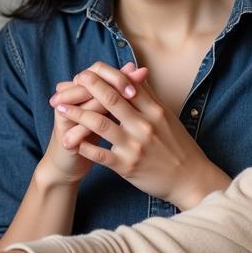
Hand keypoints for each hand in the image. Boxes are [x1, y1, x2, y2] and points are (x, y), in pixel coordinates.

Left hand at [52, 62, 227, 209]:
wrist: (191, 180)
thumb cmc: (178, 147)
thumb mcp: (167, 117)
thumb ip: (148, 96)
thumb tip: (134, 72)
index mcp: (155, 110)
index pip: (126, 86)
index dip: (103, 77)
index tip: (85, 73)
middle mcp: (144, 125)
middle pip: (110, 98)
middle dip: (87, 88)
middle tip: (69, 83)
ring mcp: (135, 146)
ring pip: (100, 124)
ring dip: (76, 114)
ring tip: (60, 108)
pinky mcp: (127, 166)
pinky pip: (99, 154)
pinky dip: (82, 145)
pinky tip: (69, 138)